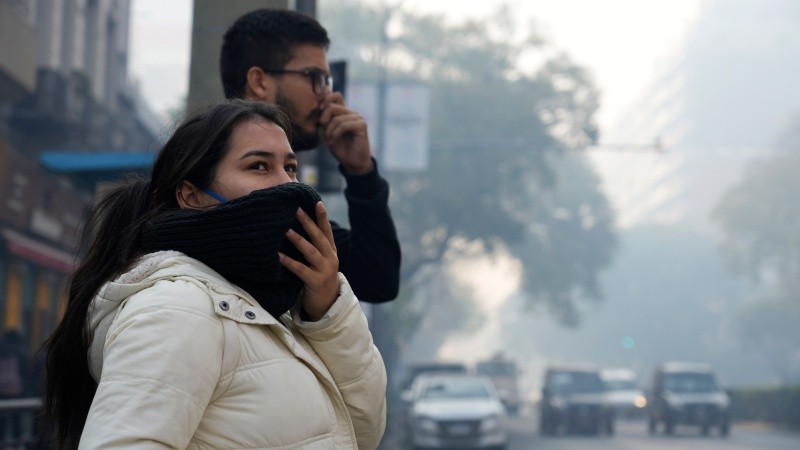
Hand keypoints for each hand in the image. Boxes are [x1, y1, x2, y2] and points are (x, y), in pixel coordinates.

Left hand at [279, 201, 338, 320]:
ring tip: (286, 230)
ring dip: (299, 240)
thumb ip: (315, 247)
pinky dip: (290, 262)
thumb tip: (296, 228)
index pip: (326, 231)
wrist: (328, 305)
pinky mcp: (316, 282)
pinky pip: (301, 270)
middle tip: (297, 210)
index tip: (317, 202)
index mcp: (331, 252)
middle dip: (308, 223)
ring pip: (311, 252)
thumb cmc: (319, 279)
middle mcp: (330, 258)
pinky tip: (279, 256)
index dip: (322, 217)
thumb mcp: (321, 262)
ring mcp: (325, 270)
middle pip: (319, 237)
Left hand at [319, 92, 372, 174]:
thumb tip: (320, 102)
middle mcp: (351, 113)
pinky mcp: (362, 125)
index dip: (325, 98)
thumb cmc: (340, 148)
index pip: (336, 96)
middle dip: (324, 119)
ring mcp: (358, 118)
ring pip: (337, 117)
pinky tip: (333, 141)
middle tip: (323, 131)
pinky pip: (343, 125)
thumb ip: (325, 118)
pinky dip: (335, 134)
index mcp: (343, 112)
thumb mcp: (327, 131)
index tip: (319, 108)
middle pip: (333, 106)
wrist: (351, 162)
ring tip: (329, 140)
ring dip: (329, 131)